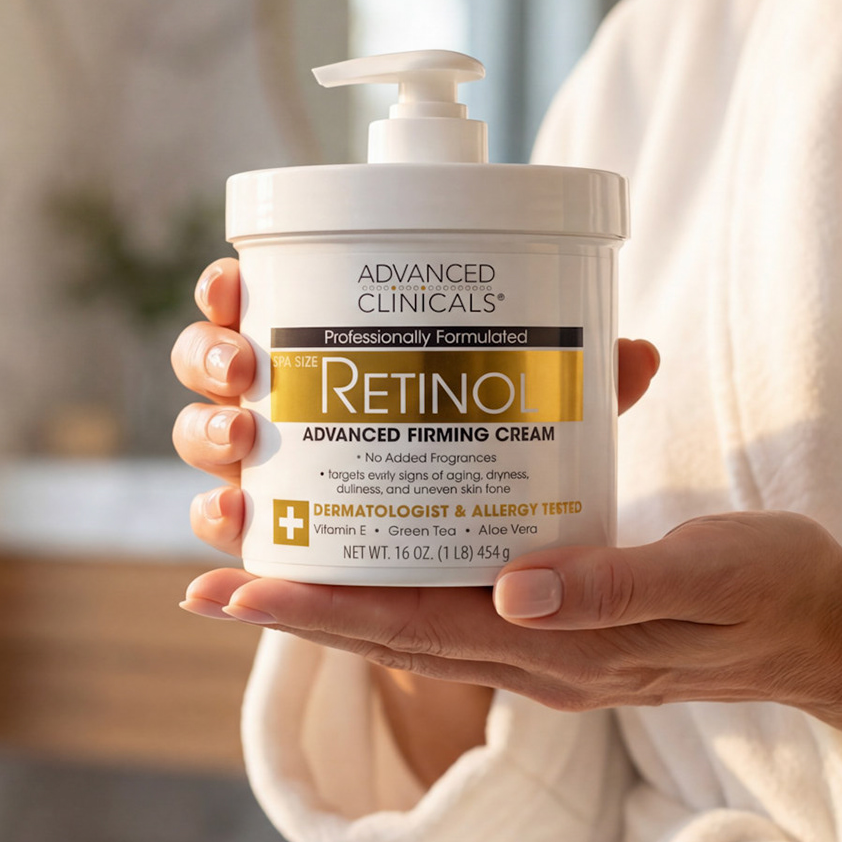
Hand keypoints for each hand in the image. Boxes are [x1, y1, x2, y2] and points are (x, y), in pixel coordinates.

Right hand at [169, 256, 661, 556]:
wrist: (484, 560)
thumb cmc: (494, 453)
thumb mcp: (538, 415)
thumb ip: (575, 387)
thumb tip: (636, 357)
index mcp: (325, 341)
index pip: (256, 297)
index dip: (228, 288)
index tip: (234, 281)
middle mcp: (281, 398)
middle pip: (211, 364)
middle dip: (209, 359)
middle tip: (248, 370)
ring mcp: (271, 468)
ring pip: (206, 441)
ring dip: (206, 437)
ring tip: (246, 438)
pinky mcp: (278, 535)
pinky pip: (232, 526)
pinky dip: (222, 525)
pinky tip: (239, 532)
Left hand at [187, 511, 841, 771]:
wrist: (833, 635)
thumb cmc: (779, 591)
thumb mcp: (711, 574)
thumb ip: (615, 584)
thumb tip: (511, 594)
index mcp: (566, 652)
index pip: (418, 632)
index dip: (324, 610)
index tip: (242, 587)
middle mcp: (542, 662)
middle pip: (395, 639)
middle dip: (298, 613)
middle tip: (208, 581)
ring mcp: (551, 653)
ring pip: (419, 633)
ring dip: (335, 609)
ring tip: (260, 578)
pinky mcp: (566, 630)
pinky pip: (460, 617)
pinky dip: (399, 596)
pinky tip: (374, 562)